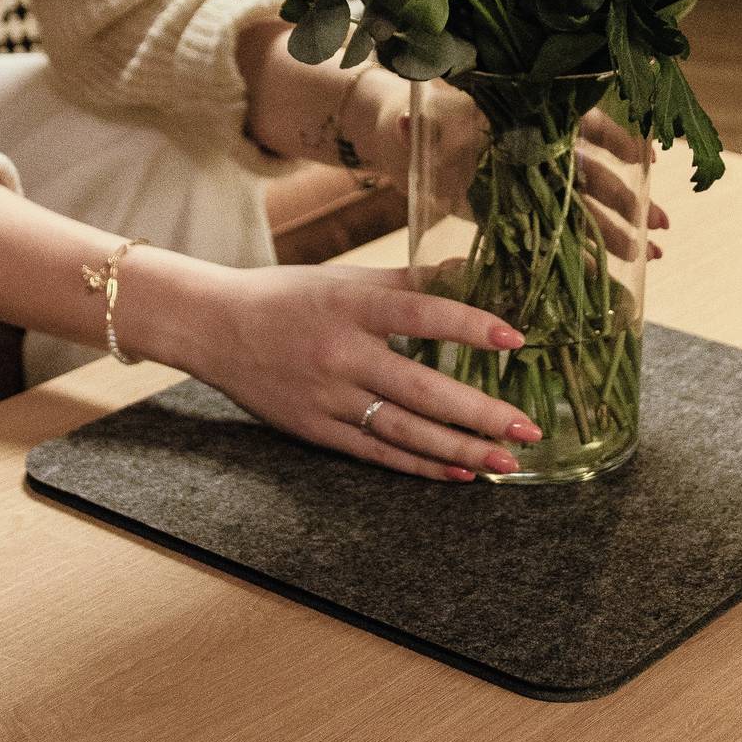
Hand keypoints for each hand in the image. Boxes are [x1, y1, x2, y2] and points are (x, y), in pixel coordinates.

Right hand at [164, 255, 549, 481]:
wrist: (212, 327)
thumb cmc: (286, 296)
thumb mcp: (343, 278)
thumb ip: (406, 281)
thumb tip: (469, 268)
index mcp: (349, 304)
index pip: (418, 314)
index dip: (468, 326)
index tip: (516, 339)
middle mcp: (340, 353)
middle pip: (420, 388)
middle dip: (480, 412)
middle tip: (529, 429)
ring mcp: (326, 397)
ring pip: (403, 430)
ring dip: (459, 449)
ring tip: (506, 462)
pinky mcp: (314, 429)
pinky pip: (376, 452)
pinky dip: (420, 465)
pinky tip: (460, 472)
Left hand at [411, 83, 671, 266]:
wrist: (398, 132)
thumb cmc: (416, 114)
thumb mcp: (419, 117)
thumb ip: (413, 124)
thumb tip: (403, 126)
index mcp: (524, 114)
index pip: (581, 121)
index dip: (616, 139)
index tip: (646, 159)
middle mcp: (538, 146)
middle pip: (594, 172)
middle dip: (628, 200)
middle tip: (660, 226)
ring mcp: (535, 179)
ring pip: (589, 204)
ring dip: (623, 229)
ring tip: (656, 253)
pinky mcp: (523, 209)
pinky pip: (564, 229)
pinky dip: (592, 249)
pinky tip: (622, 268)